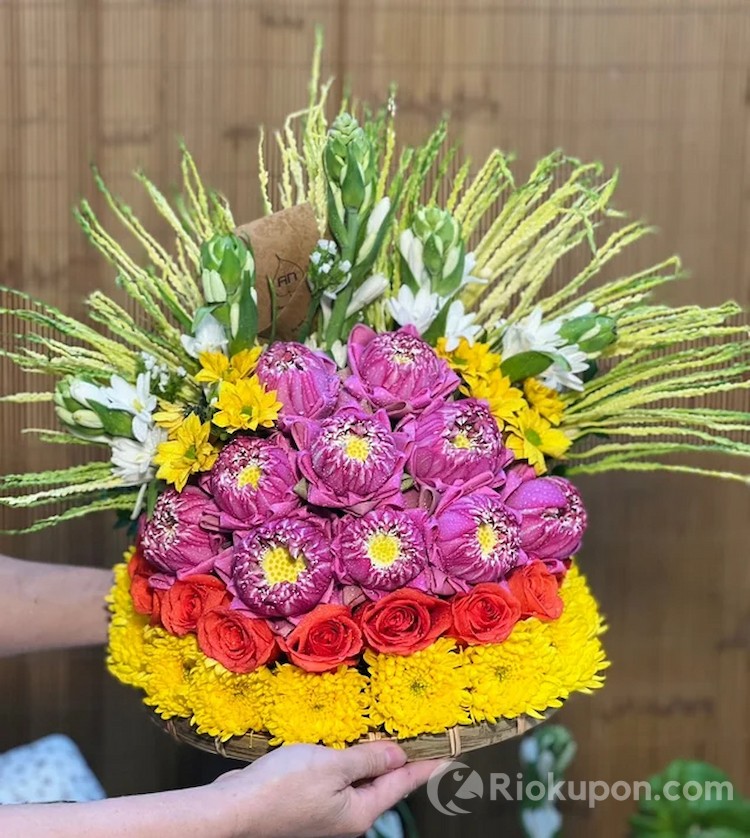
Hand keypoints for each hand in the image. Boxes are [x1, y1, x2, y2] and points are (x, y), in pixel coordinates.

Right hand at [210, 742, 441, 837]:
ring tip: (385, 735)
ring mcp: (324, 813)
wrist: (232, 812)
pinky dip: (343, 761)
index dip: (424, 766)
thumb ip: (368, 759)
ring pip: (356, 781)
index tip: (448, 755)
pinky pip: (334, 779)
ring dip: (369, 758)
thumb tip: (397, 754)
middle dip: (398, 760)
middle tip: (417, 736)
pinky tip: (341, 745)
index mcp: (359, 812)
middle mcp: (345, 817)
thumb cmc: (282, 789)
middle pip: (381, 785)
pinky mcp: (304, 803)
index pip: (401, 784)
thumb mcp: (332, 766)